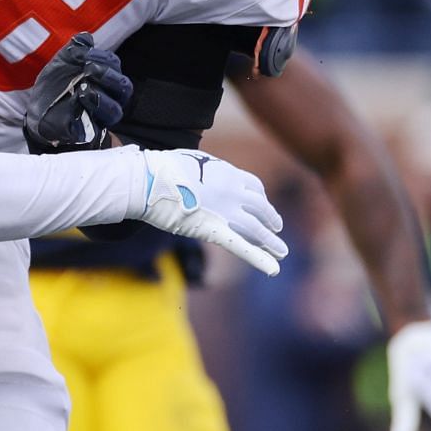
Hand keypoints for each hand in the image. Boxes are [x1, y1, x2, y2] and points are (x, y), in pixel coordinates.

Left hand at [24, 32, 130, 152]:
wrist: (38, 110)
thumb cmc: (55, 84)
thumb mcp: (61, 64)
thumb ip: (73, 51)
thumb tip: (85, 37)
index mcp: (106, 78)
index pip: (115, 65)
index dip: (103, 58)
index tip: (85, 56)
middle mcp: (110, 97)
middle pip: (123, 87)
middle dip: (109, 77)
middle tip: (90, 70)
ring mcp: (102, 116)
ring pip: (115, 110)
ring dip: (101, 99)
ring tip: (84, 90)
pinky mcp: (92, 132)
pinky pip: (98, 127)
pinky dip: (89, 116)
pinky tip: (78, 105)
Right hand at [134, 150, 287, 275]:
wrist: (149, 180)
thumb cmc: (162, 169)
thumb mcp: (191, 161)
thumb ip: (205, 172)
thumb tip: (200, 175)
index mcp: (229, 173)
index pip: (254, 186)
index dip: (261, 197)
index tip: (262, 204)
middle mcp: (234, 192)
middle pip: (261, 208)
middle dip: (270, 219)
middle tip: (276, 228)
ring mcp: (226, 212)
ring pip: (256, 229)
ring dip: (271, 242)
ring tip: (281, 251)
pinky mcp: (213, 230)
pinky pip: (241, 246)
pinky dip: (259, 259)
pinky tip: (274, 269)